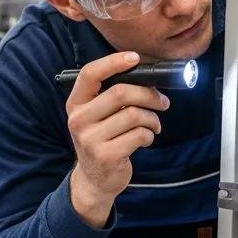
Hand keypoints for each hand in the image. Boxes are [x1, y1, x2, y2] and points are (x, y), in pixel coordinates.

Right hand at [65, 51, 169, 227]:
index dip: (114, 62)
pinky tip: (146, 139)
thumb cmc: (102, 140)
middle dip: (148, 95)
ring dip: (152, 118)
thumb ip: (111, 96)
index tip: (135, 58)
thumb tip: (146, 77)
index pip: (91, 74)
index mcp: (76, 104)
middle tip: (162, 102)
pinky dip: (149, 135)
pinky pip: (139, 135)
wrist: (94, 179)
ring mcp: (90, 139)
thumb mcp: (97, 116)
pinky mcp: (106, 156)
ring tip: (154, 124)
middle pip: (120, 92)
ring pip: (134, 115)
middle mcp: (78, 120)